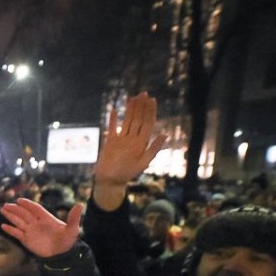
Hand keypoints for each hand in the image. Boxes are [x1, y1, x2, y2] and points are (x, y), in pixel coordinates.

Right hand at [0, 198, 82, 257]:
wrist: (61, 255)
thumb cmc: (67, 241)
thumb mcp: (72, 229)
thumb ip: (73, 218)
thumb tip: (80, 205)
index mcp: (46, 219)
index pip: (35, 209)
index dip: (28, 204)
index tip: (19, 200)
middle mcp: (36, 223)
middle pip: (24, 214)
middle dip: (15, 209)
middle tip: (6, 205)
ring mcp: (31, 231)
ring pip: (19, 222)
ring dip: (11, 216)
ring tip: (2, 210)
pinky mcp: (27, 240)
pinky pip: (17, 234)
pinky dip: (10, 230)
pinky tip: (3, 226)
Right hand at [94, 93, 167, 210]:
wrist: (110, 181)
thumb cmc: (126, 174)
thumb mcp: (143, 163)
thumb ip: (154, 148)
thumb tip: (165, 134)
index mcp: (142, 143)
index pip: (148, 123)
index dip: (150, 111)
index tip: (152, 100)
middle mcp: (132, 139)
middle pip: (138, 119)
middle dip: (141, 107)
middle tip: (143, 93)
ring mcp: (121, 139)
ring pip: (127, 121)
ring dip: (130, 109)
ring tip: (133, 97)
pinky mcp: (110, 142)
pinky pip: (113, 127)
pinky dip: (113, 119)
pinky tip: (115, 110)